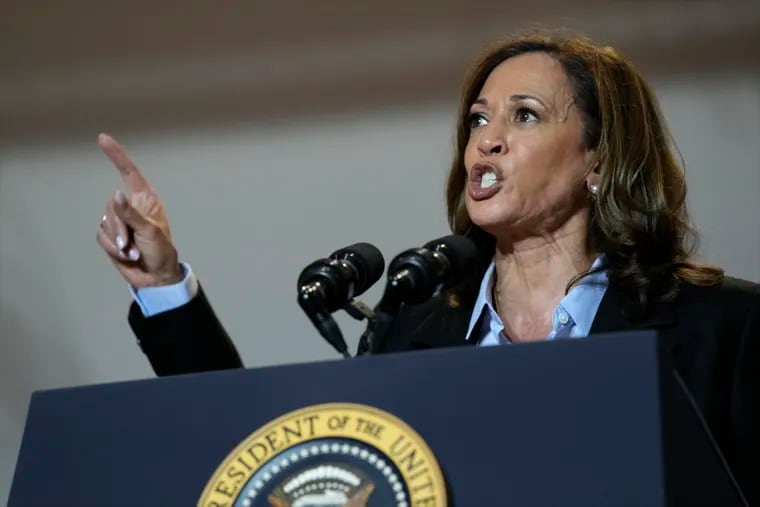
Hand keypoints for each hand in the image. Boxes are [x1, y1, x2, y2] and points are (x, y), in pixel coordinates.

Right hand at [96, 133, 182, 287]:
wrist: (156, 276)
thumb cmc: (161, 251)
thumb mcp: (150, 232)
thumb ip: (131, 214)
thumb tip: (116, 195)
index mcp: (146, 200)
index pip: (129, 173)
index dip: (117, 155)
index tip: (102, 138)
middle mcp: (132, 207)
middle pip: (112, 205)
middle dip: (119, 228)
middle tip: (132, 245)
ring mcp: (120, 221)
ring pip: (105, 222)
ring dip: (117, 242)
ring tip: (133, 252)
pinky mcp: (111, 236)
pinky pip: (101, 236)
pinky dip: (112, 248)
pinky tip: (127, 256)